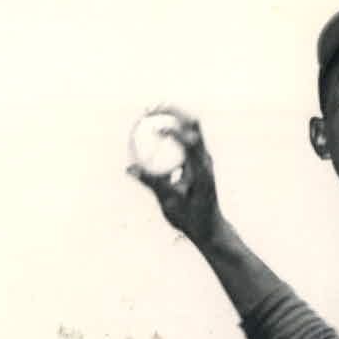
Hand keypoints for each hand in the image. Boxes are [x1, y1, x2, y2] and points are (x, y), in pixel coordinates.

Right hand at [127, 107, 222, 247]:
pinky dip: (171, 128)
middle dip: (171, 111)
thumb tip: (129, 168)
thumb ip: (151, 183)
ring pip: (191, 126)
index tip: (153, 129)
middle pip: (192, 123)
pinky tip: (155, 128)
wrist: (210, 229)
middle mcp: (205, 159)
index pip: (190, 141)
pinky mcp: (198, 160)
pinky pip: (185, 137)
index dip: (172, 130)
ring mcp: (203, 158)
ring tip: (150, 110)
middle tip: (149, 109)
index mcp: (201, 169)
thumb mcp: (170, 203)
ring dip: (172, 115)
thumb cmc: (191, 219)